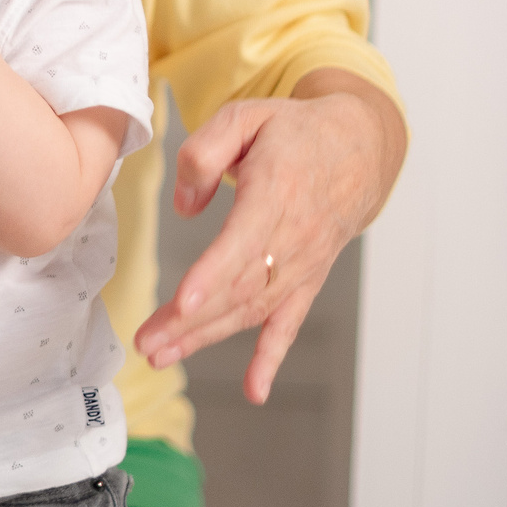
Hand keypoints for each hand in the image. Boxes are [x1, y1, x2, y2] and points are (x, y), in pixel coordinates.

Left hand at [132, 70, 406, 402]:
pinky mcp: (307, 279)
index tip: (181, 302)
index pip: (242, 242)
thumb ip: (205, 152)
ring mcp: (303, 264)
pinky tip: (255, 391)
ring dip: (207, 337)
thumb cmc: (294, 132)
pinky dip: (272, 359)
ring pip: (253, 309)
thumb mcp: (245, 116)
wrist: (358, 148)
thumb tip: (185, 206)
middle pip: (238, 287)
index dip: (210, 275)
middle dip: (190, 320)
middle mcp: (294, 237)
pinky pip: (290, 323)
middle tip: (147, 344)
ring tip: (162, 356)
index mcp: (277, 192)